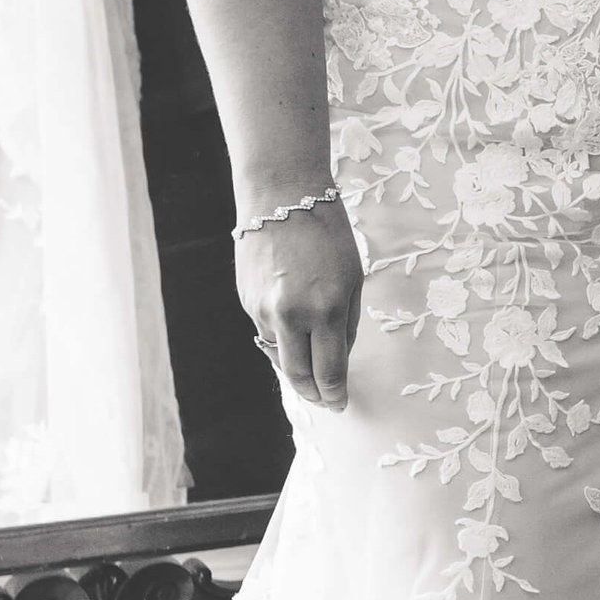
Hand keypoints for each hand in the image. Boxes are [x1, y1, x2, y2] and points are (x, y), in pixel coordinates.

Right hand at [237, 197, 360, 409]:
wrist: (281, 196)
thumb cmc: (327, 233)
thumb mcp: (352, 278)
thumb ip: (345, 323)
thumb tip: (337, 360)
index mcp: (325, 309)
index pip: (328, 371)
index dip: (335, 394)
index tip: (340, 404)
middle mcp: (290, 315)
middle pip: (298, 375)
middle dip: (313, 393)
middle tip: (325, 400)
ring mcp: (263, 309)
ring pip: (279, 354)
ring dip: (296, 364)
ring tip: (311, 365)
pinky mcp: (246, 301)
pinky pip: (267, 331)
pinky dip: (281, 337)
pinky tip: (293, 326)